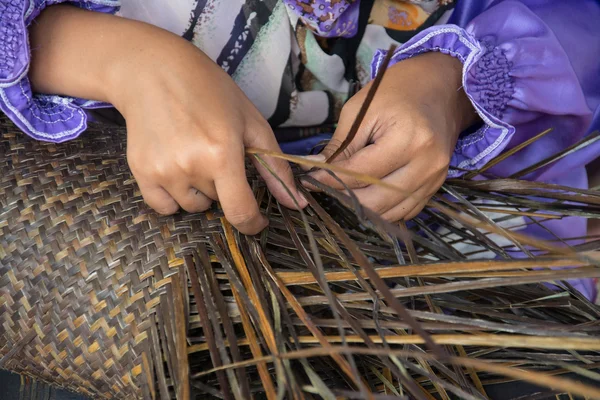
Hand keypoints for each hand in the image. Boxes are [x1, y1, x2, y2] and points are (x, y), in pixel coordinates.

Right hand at [30, 6, 305, 233]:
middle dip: (224, 187)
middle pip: (217, 203)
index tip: (257, 220)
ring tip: (193, 154)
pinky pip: (164, 206)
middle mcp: (190, 168)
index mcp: (222, 154)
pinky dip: (174, 196)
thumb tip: (296, 203)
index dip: (253, 223)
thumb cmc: (210, 90)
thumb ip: (275, 167)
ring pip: (192, 205)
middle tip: (216, 153)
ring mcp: (162, 172)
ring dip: (199, 191)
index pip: (240, 212)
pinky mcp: (140, 172)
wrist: (153, 71)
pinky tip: (174, 167)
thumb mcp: (251, 123)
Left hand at [307, 52, 477, 220]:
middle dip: (344, 197)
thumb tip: (313, 169)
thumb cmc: (396, 92)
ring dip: (361, 208)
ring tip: (341, 192)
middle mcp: (427, 165)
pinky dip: (382, 209)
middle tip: (322, 188)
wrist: (440, 87)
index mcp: (408, 139)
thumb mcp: (360, 111)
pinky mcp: (436, 186)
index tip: (307, 180)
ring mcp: (435, 179)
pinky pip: (404, 211)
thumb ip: (339, 147)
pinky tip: (364, 196)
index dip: (329, 179)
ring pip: (389, 212)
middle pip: (375, 201)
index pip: (360, 173)